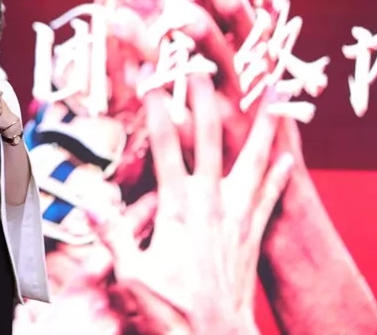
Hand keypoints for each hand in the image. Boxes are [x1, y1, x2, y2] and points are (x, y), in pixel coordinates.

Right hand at [88, 74, 292, 333]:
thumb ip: (114, 234)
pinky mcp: (251, 232)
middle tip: (203, 69)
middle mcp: (210, 203)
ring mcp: (235, 215)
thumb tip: (90, 204)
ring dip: (261, 128)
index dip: (156, 110)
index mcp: (178, 207)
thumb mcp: (132, 272)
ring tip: (271, 97)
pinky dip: (279, 174)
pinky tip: (286, 156)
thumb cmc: (173, 307)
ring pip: (251, 161)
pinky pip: (270, 196)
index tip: (150, 80)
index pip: (165, 147)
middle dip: (204, 101)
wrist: (215, 334)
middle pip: (209, 141)